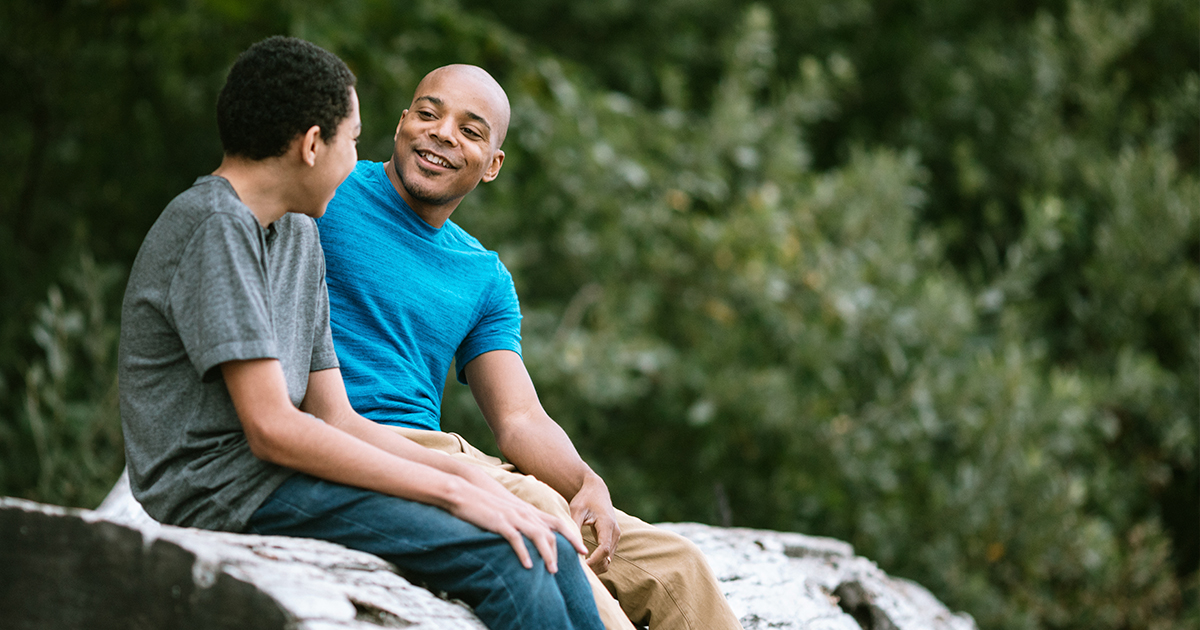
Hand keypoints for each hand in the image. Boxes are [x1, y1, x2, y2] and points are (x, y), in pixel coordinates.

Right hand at [445, 475, 585, 572]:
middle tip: (576, 564)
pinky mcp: (499, 522)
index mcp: (528, 511)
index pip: (557, 523)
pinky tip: (528, 566)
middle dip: (566, 548)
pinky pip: (515, 539)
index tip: (583, 550)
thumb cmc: (485, 504)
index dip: (572, 536)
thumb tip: (529, 536)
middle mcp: (524, 513)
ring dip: (547, 554)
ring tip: (553, 571)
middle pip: (551, 531)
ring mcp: (513, 517)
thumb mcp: (507, 511)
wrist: (464, 490)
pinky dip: (524, 553)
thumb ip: (520, 521)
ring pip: (538, 535)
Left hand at [570, 474, 620, 573]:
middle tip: (575, 572)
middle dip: (592, 568)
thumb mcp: (576, 510)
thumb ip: (574, 528)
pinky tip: (583, 564)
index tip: (579, 567)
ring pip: (608, 561)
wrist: (596, 490)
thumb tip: (571, 549)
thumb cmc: (584, 499)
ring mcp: (616, 537)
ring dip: (595, 568)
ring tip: (578, 570)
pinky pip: (607, 557)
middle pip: (607, 559)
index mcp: (607, 525)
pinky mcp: (612, 539)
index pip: (603, 550)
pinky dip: (597, 563)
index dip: (592, 561)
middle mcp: (615, 532)